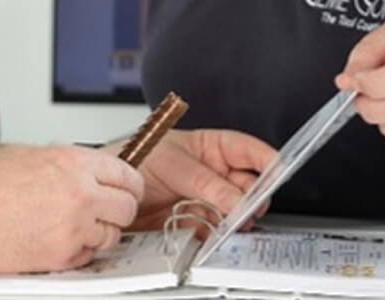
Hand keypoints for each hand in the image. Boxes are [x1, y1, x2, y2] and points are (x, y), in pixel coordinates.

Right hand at [0, 144, 143, 273]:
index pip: (127, 174)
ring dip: (99, 233)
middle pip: (128, 206)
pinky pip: (88, 257)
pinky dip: (79, 251)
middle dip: (120, 210)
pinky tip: (56, 240)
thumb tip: (89, 172)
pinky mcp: (62, 256)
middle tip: (107, 212)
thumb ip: (66, 164)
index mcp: (72, 162)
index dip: (129, 185)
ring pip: (112, 235)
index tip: (127, 191)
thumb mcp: (29, 157)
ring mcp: (73, 227)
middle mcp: (79, 193)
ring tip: (73, 227)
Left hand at [129, 128, 275, 230]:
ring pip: (235, 212)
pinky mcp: (194, 224)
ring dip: (235, 219)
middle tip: (248, 206)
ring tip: (226, 221)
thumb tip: (236, 198)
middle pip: (248, 186)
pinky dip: (216, 235)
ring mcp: (205, 200)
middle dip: (253, 197)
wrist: (106, 191)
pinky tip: (210, 232)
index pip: (247, 150)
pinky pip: (216, 232)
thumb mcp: (169, 162)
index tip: (278, 172)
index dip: (265, 160)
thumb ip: (204, 181)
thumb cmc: (130, 161)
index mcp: (209, 148)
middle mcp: (211, 174)